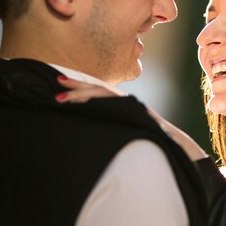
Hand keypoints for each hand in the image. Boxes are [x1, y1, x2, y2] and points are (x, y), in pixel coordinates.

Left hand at [55, 76, 207, 160]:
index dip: (80, 88)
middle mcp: (122, 100)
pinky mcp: (131, 108)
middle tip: (56, 82)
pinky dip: (95, 99)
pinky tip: (82, 101)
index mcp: (119, 104)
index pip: (97, 92)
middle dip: (76, 86)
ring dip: (80, 94)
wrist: (169, 142)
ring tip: (60, 97)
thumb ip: (112, 123)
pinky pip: (111, 101)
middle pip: (96, 88)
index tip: (61, 85)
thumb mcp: (125, 129)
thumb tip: (92, 127)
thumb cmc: (148, 140)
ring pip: (101, 93)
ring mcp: (127, 103)